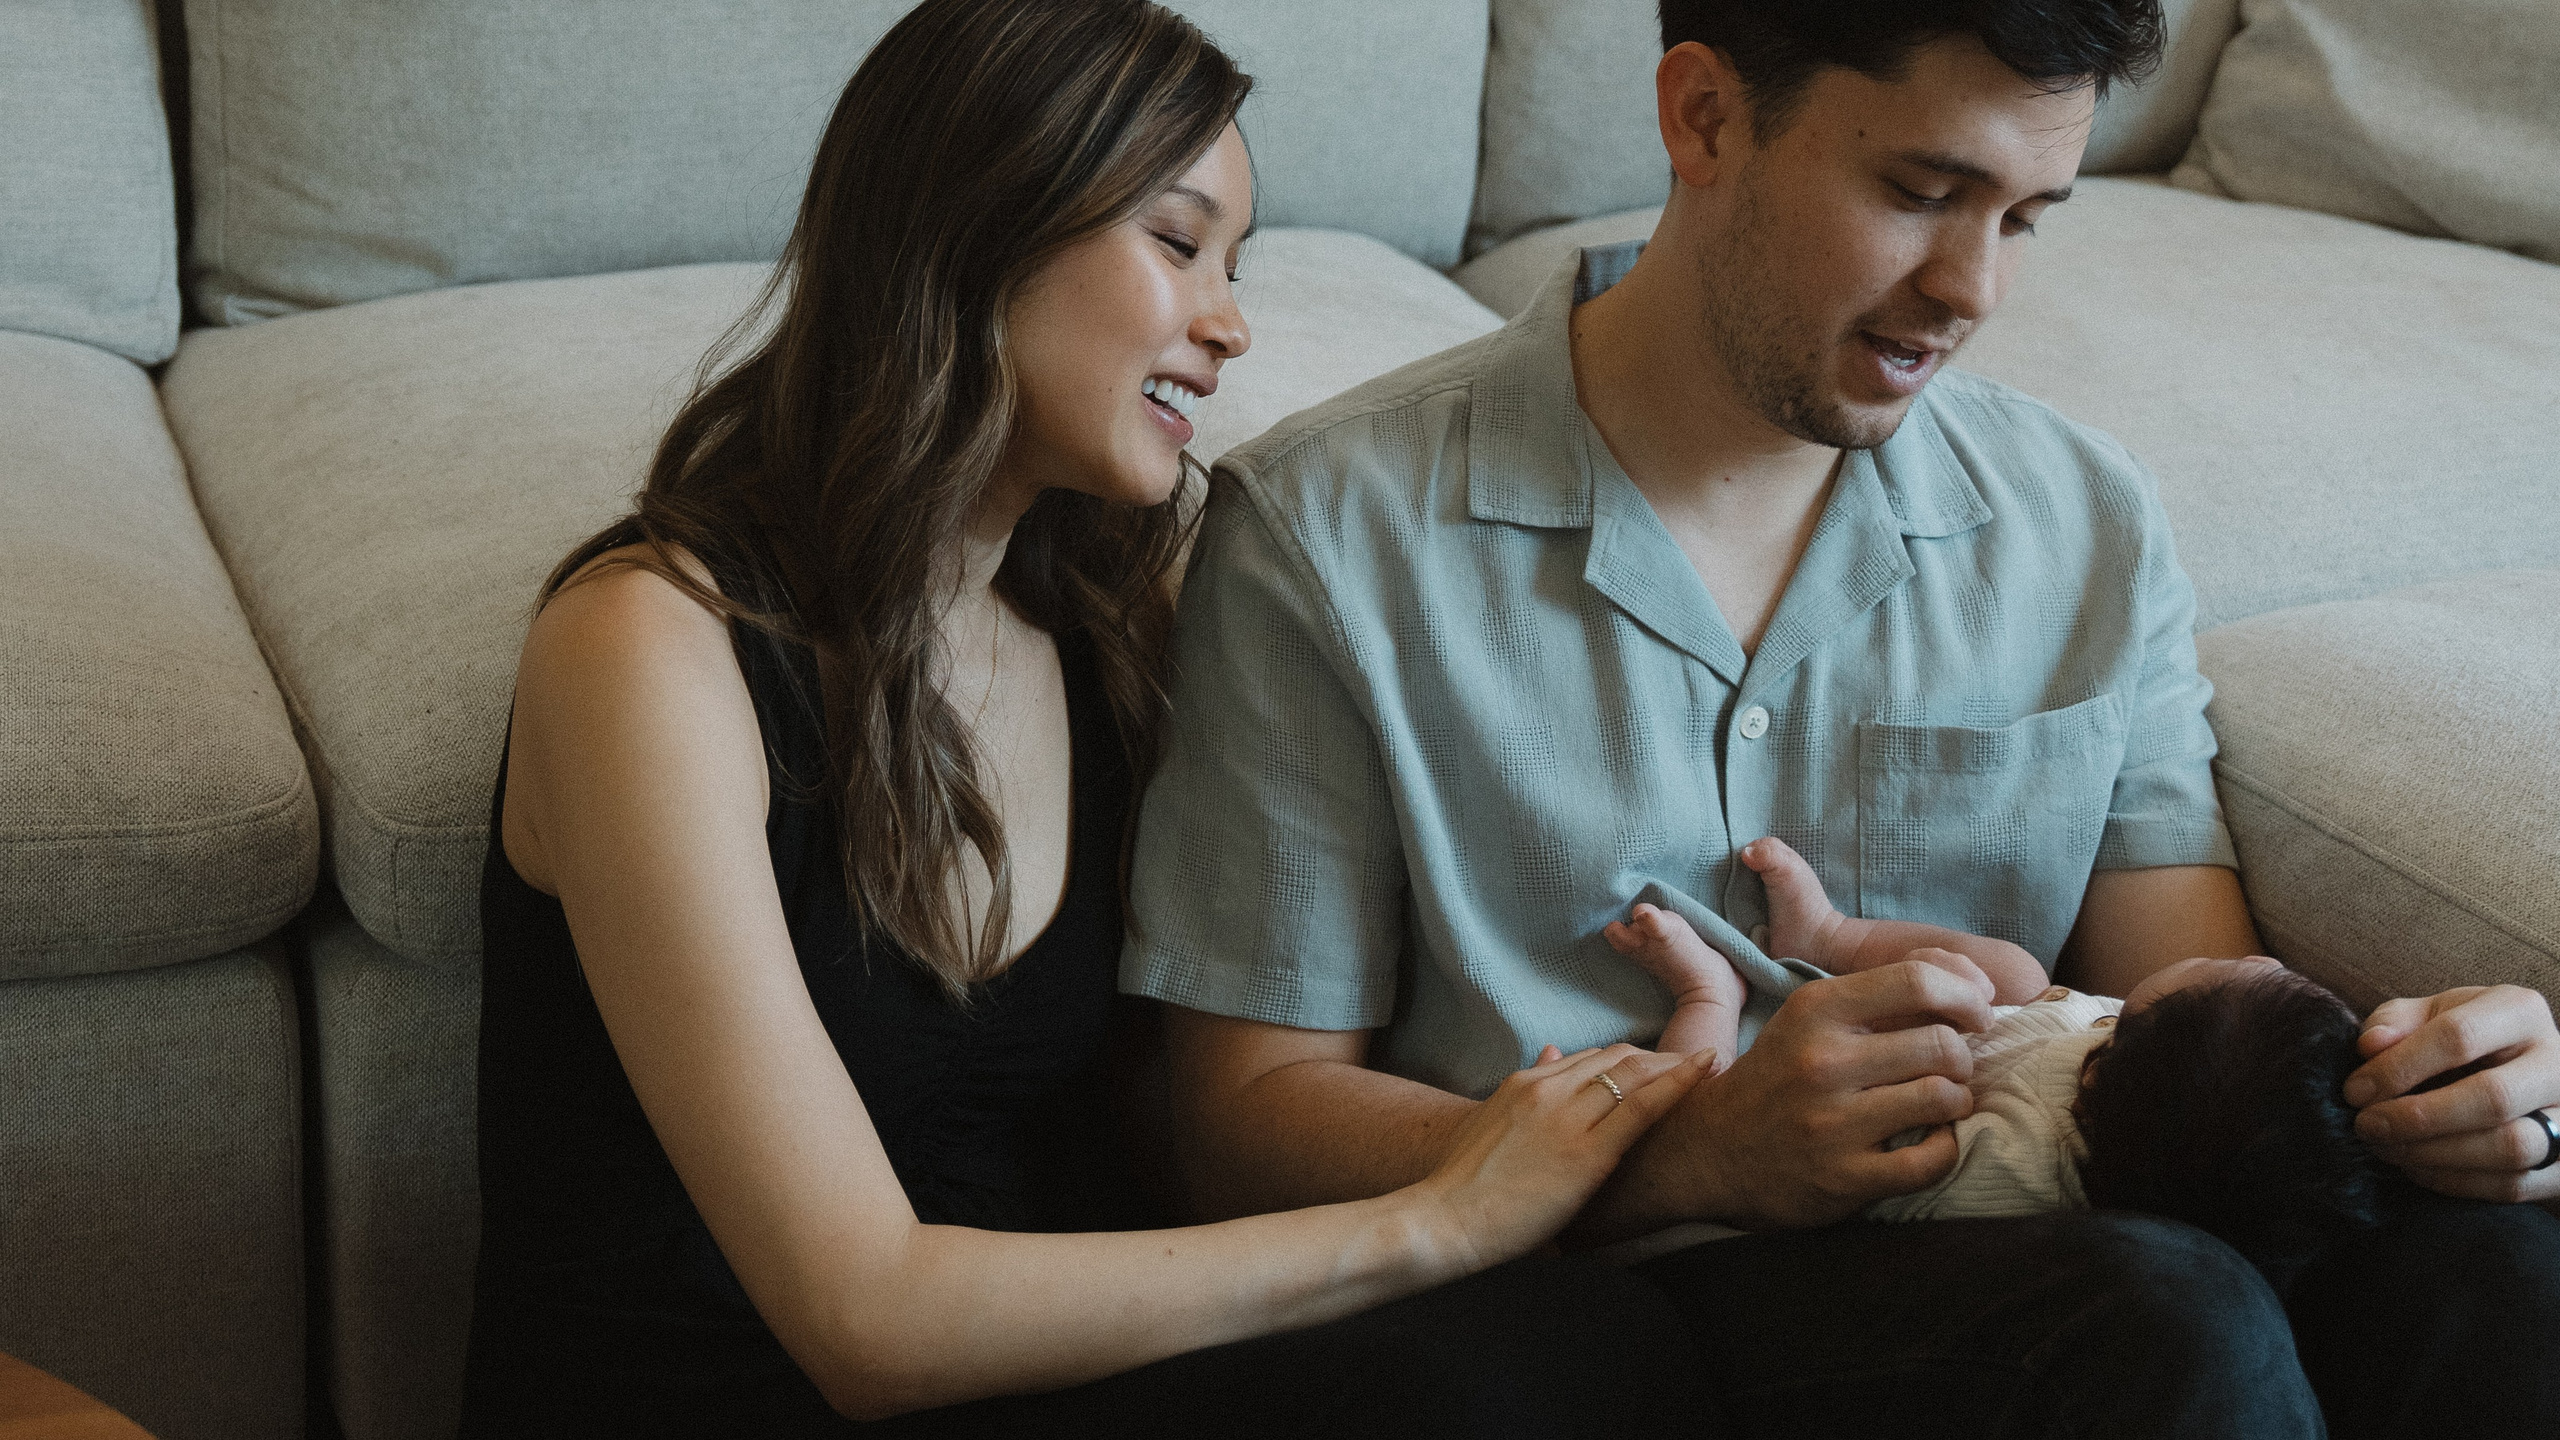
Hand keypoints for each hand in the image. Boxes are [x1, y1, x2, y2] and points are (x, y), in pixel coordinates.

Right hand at [1415, 1044, 1708, 1269]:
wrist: (1445, 1219)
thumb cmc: (1465, 1187)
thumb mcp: (1489, 1123)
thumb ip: (1524, 1090)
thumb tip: (1552, 1053)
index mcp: (1524, 1083)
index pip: (1589, 1058)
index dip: (1628, 1060)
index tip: (1656, 1065)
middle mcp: (1548, 1088)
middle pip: (1616, 1057)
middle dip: (1657, 1058)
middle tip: (1694, 1063)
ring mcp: (1568, 1117)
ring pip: (1633, 1072)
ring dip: (1674, 1065)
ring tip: (1708, 1065)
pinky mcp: (1587, 1152)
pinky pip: (1642, 1106)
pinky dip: (1679, 1083)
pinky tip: (1705, 1069)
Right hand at [1642, 957, 1994, 1228]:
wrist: (1709, 1152)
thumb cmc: (1777, 1077)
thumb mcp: (1810, 1018)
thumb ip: (1882, 990)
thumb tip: (1972, 978)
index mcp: (1815, 1010)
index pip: (1917, 981)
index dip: (1966, 996)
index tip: (1976, 1015)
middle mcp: (1821, 1062)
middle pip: (1942, 1043)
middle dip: (1963, 1057)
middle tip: (1951, 1068)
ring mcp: (1832, 1124)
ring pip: (1942, 1098)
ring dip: (1957, 1102)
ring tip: (1941, 1105)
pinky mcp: (1844, 1179)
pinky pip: (1931, 1160)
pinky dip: (1945, 1150)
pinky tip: (1930, 1142)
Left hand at [2348, 985, 2559, 1202]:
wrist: (2521, 1076)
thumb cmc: (2465, 1040)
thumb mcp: (2430, 1014)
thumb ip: (2395, 1022)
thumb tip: (2370, 1045)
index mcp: (2520, 1011)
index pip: (2459, 1037)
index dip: (2399, 1067)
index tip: (2355, 1091)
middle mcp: (2557, 1062)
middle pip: (2493, 1098)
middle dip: (2418, 1118)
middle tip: (2368, 1126)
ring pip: (2511, 1148)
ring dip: (2436, 1155)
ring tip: (2387, 1149)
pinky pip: (2514, 1184)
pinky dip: (2456, 1182)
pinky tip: (2417, 1167)